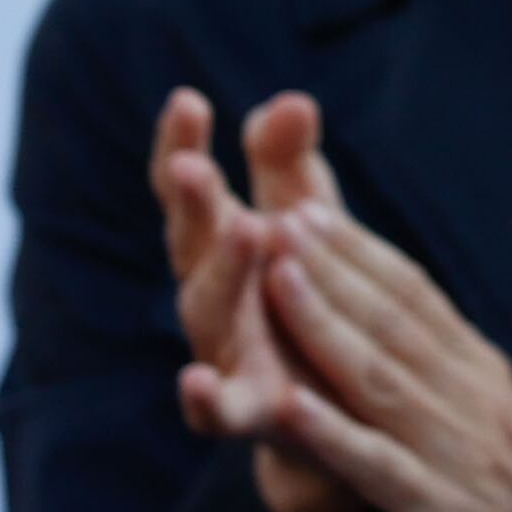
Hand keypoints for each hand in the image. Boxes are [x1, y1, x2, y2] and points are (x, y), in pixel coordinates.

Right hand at [154, 90, 355, 511]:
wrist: (328, 409)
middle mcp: (215, 297)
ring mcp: (228, 354)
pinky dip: (206, 399)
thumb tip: (289, 99)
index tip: (187, 101)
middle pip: (195, 244)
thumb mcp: (301, 226)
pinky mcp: (253, 412)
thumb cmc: (298, 301)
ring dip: (223, 275)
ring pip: (210, 313)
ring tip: (245, 232)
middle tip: (196, 166)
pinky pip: (220, 410)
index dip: (183, 147)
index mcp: (225, 247)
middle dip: (194, 205)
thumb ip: (287, 168)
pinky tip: (196, 385)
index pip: (195, 192)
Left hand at [253, 201, 511, 511]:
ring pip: (382, 377)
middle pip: (394, 322)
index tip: (307, 207)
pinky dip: (333, 436)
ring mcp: (458, 455)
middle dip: (331, 267)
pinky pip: (380, 469)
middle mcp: (470, 401)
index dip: (359, 253)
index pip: (416, 299)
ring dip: (325, 325)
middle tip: (279, 212)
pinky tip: (287, 411)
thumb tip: (396, 330)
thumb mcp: (485, 428)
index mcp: (478, 378)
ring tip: (275, 278)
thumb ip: (442, 380)